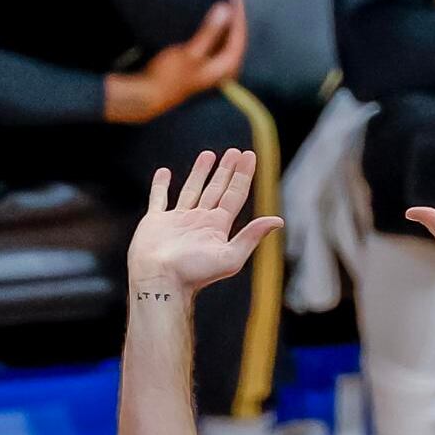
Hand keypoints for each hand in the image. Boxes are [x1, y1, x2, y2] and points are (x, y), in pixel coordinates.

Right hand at [107, 0, 245, 123]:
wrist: (151, 95)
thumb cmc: (170, 76)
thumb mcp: (191, 52)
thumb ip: (209, 31)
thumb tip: (225, 10)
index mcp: (226, 67)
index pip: (239, 36)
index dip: (238, 14)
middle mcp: (224, 70)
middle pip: (235, 38)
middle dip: (235, 17)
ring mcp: (215, 69)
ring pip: (226, 41)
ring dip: (226, 23)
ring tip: (226, 3)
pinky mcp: (204, 67)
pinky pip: (217, 45)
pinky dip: (217, 31)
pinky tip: (214, 21)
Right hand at [128, 148, 281, 295]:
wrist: (160, 282)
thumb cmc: (193, 273)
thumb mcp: (230, 256)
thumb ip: (251, 236)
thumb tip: (279, 220)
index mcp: (217, 227)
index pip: (235, 195)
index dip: (243, 175)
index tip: (249, 156)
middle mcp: (199, 221)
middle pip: (217, 189)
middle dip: (226, 170)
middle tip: (235, 151)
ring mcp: (177, 221)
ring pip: (191, 190)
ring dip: (200, 173)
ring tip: (208, 154)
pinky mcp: (155, 222)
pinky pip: (159, 199)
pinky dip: (160, 186)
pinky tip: (165, 173)